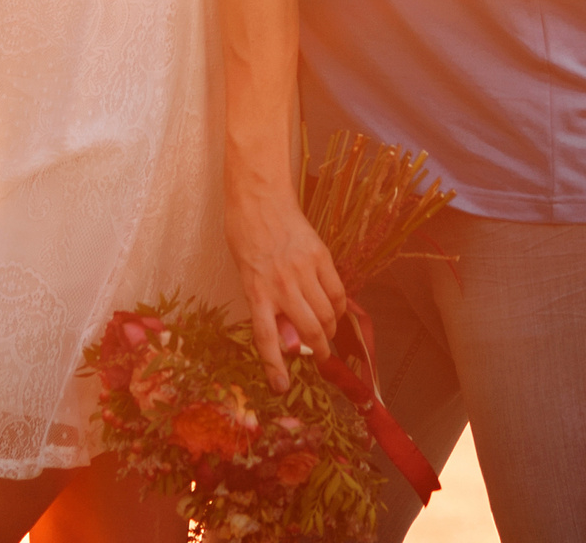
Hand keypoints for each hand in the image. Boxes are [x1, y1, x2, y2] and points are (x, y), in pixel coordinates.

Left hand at [226, 186, 347, 392]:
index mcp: (256, 290)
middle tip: (319, 358)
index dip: (274, 366)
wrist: (260, 198)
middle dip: (317, 352)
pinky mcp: (321, 257)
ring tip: (327, 335)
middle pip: (308, 331)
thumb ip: (266, 305)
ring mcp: (304, 270)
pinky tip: (335, 311)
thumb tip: (289, 340)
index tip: (281, 386)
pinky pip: (337, 291)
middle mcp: (281, 284)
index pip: (266, 338)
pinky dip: (339, 307)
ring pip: (327, 314)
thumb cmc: (246, 237)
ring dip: (330, 331)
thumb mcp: (245, 275)